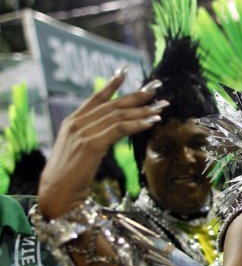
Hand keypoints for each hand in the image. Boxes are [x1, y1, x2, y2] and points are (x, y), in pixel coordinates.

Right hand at [37, 69, 167, 217]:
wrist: (56, 193)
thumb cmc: (69, 176)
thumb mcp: (78, 149)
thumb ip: (92, 135)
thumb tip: (112, 128)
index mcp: (72, 121)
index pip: (96, 98)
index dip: (112, 84)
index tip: (126, 72)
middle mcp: (77, 123)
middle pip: (113, 105)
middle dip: (137, 96)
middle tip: (156, 87)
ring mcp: (83, 132)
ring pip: (119, 116)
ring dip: (143, 110)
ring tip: (161, 106)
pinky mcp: (91, 144)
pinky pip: (119, 129)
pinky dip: (137, 124)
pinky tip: (152, 121)